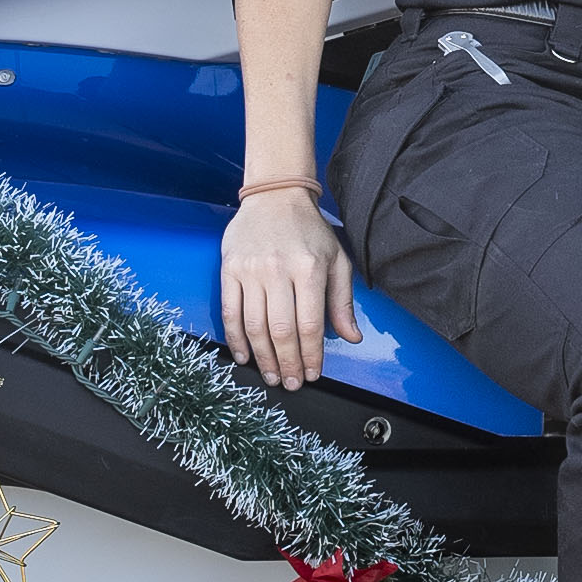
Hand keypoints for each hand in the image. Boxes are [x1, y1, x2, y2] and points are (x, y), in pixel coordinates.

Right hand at [220, 189, 360, 388]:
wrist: (275, 197)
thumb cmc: (310, 231)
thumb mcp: (337, 260)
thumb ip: (343, 301)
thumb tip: (352, 337)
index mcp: (310, 268)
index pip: (310, 323)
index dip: (312, 354)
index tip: (314, 373)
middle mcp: (278, 270)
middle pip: (281, 330)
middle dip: (288, 363)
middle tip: (292, 384)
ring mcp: (251, 270)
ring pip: (255, 326)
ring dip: (263, 357)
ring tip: (271, 376)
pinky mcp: (229, 270)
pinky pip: (231, 312)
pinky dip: (236, 339)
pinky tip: (245, 356)